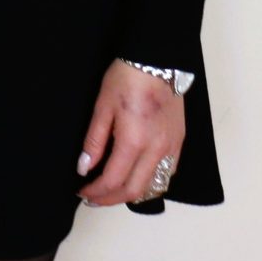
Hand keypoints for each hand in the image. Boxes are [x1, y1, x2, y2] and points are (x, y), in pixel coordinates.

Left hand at [76, 60, 184, 205]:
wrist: (157, 61)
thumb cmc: (126, 78)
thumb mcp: (101, 107)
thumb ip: (94, 141)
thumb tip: (84, 168)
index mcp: (134, 141)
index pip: (113, 180)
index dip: (96, 191)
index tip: (82, 191)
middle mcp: (156, 150)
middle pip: (135, 190)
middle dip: (110, 199)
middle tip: (92, 197)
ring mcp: (171, 148)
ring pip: (153, 186)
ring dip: (131, 194)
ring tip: (111, 191)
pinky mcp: (179, 142)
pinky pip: (167, 173)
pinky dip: (150, 183)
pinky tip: (136, 177)